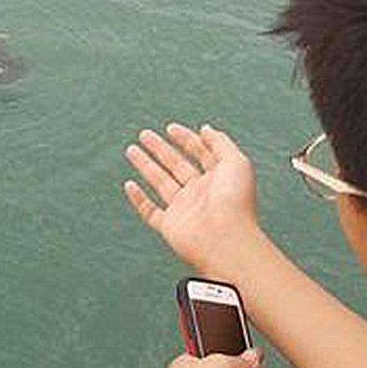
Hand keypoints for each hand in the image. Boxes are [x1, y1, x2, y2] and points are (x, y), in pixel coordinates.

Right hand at [124, 123, 263, 273]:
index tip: (171, 128)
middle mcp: (200, 193)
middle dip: (160, 148)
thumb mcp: (236, 161)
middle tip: (145, 134)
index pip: (199, 153)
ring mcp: (183, 209)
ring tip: (132, 149)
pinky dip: (138, 199)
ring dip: (145, 165)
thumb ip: (220, 142)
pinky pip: (149, 211)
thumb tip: (206, 129)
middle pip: (176, 164)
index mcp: (218, 178)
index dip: (185, 139)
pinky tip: (130, 185)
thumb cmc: (235, 203)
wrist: (225, 240)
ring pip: (160, 182)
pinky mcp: (169, 226)